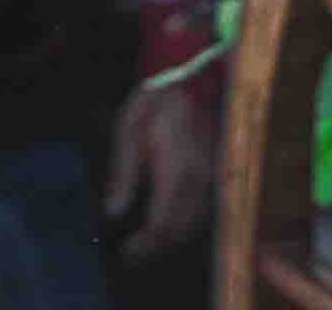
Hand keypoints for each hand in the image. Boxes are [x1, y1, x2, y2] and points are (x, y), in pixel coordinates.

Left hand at [106, 53, 224, 249]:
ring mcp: (214, 181)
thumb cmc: (155, 101)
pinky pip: (204, 213)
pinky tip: (166, 226)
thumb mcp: (128, 130)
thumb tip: (112, 213)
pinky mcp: (219, 177)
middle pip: (181, 233)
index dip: (144, 247)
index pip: (163, 225)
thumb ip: (122, 173)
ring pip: (196, 227)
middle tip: (129, 256)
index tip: (124, 255)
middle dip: (155, 250)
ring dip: (171, 242)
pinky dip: (185, 226)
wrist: (194, 76)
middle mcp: (201, 183)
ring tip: (143, 246)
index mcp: (176, 172)